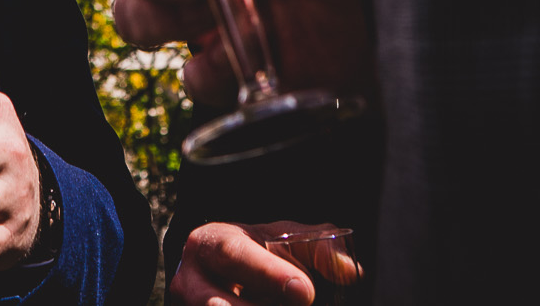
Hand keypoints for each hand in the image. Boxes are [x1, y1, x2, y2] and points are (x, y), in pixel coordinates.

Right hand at [173, 223, 356, 305]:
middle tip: (299, 303)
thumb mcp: (282, 240)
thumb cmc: (255, 253)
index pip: (235, 255)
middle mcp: (190, 280)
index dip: (268, 273)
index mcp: (211, 244)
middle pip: (215, 304)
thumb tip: (350, 271)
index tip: (304, 291)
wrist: (217, 270)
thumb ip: (318, 248)